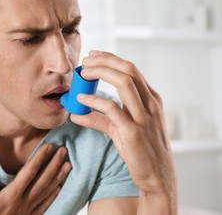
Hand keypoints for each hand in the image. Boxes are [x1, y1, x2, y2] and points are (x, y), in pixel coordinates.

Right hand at [0, 144, 70, 214]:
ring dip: (58, 178)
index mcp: (11, 195)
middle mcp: (22, 203)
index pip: (30, 172)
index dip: (40, 157)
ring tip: (68, 166)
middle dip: (54, 164)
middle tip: (64, 151)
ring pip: (46, 192)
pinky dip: (52, 196)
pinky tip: (58, 189)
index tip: (49, 146)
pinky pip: (43, 206)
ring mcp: (26, 213)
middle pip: (43, 181)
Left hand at [70, 51, 176, 213]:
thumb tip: (75, 113)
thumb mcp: (119, 130)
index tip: (92, 56)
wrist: (157, 177)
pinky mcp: (133, 131)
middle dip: (105, 60)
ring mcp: (143, 117)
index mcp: (150, 99)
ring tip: (83, 73)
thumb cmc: (140, 151)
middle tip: (85, 61)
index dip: (110, 59)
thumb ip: (98, 119)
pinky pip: (112, 109)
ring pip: (124, 82)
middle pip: (128, 70)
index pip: (131, 70)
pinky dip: (94, 100)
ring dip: (101, 72)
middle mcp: (150, 104)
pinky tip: (81, 98)